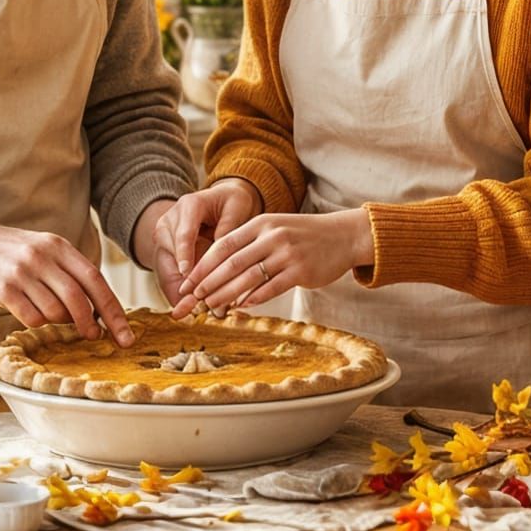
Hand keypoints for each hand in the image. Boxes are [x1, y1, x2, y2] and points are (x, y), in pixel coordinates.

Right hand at [0, 224, 133, 346]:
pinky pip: (31, 318)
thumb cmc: (22, 254)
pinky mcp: (3, 289)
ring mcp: (22, 272)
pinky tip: (32, 312)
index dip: (113, 310)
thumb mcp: (50, 252)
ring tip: (53, 315)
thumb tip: (102, 312)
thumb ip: (73, 275)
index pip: (95, 279)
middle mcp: (42, 257)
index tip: (125, 335)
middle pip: (77, 298)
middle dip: (90, 324)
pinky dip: (38, 322)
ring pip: (54, 311)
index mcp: (60, 247)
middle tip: (94, 337)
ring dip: (60, 322)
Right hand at [150, 179, 262, 301]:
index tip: (186, 272)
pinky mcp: (166, 253)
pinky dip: (180, 294)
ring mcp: (165, 238)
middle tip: (198, 304)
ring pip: (168, 269)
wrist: (218, 201)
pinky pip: (169, 277)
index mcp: (189, 206)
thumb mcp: (237, 207)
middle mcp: (171, 221)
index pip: (185, 232)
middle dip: (185, 281)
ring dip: (182, 293)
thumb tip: (226, 258)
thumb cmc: (230, 202)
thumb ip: (230, 229)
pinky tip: (187, 310)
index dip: (185, 253)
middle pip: (173, 255)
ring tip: (193, 312)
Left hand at [170, 209, 372, 317]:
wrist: (342, 236)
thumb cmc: (303, 235)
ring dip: (226, 294)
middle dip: (208, 282)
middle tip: (193, 298)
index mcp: (260, 223)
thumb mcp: (275, 229)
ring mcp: (286, 253)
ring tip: (211, 306)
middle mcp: (271, 236)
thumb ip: (250, 245)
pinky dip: (254, 298)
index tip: (188, 281)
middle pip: (231, 262)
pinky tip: (241, 307)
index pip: (223, 245)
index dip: (203, 265)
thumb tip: (219, 270)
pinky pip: (271, 287)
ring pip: (248, 277)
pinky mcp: (300, 271)